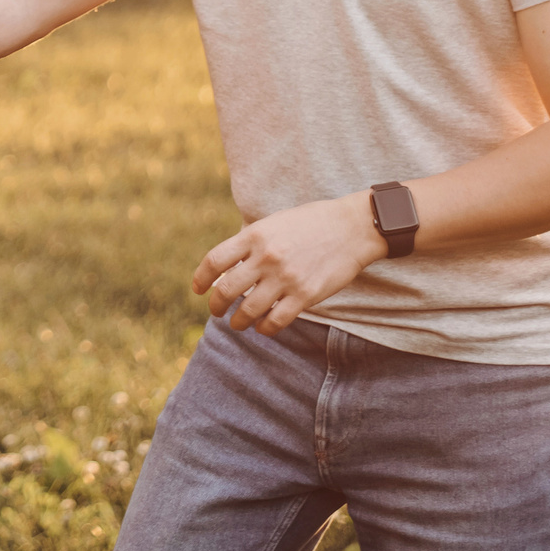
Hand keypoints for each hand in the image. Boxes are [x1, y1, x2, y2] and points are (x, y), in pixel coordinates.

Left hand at [192, 193, 384, 334]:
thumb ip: (251, 242)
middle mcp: (266, 257)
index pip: (215, 261)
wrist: (351, 228)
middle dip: (217, 305)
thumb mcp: (273, 223)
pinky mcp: (306, 294)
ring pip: (249, 309)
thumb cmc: (311, 223)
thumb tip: (230, 265)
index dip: (201, 279)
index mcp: (254, 235)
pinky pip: (277, 320)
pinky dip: (265, 327)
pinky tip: (263, 327)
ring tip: (238, 323)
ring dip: (239, 321)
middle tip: (216, 311)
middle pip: (227, 289)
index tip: (197, 290)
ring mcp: (286, 277)